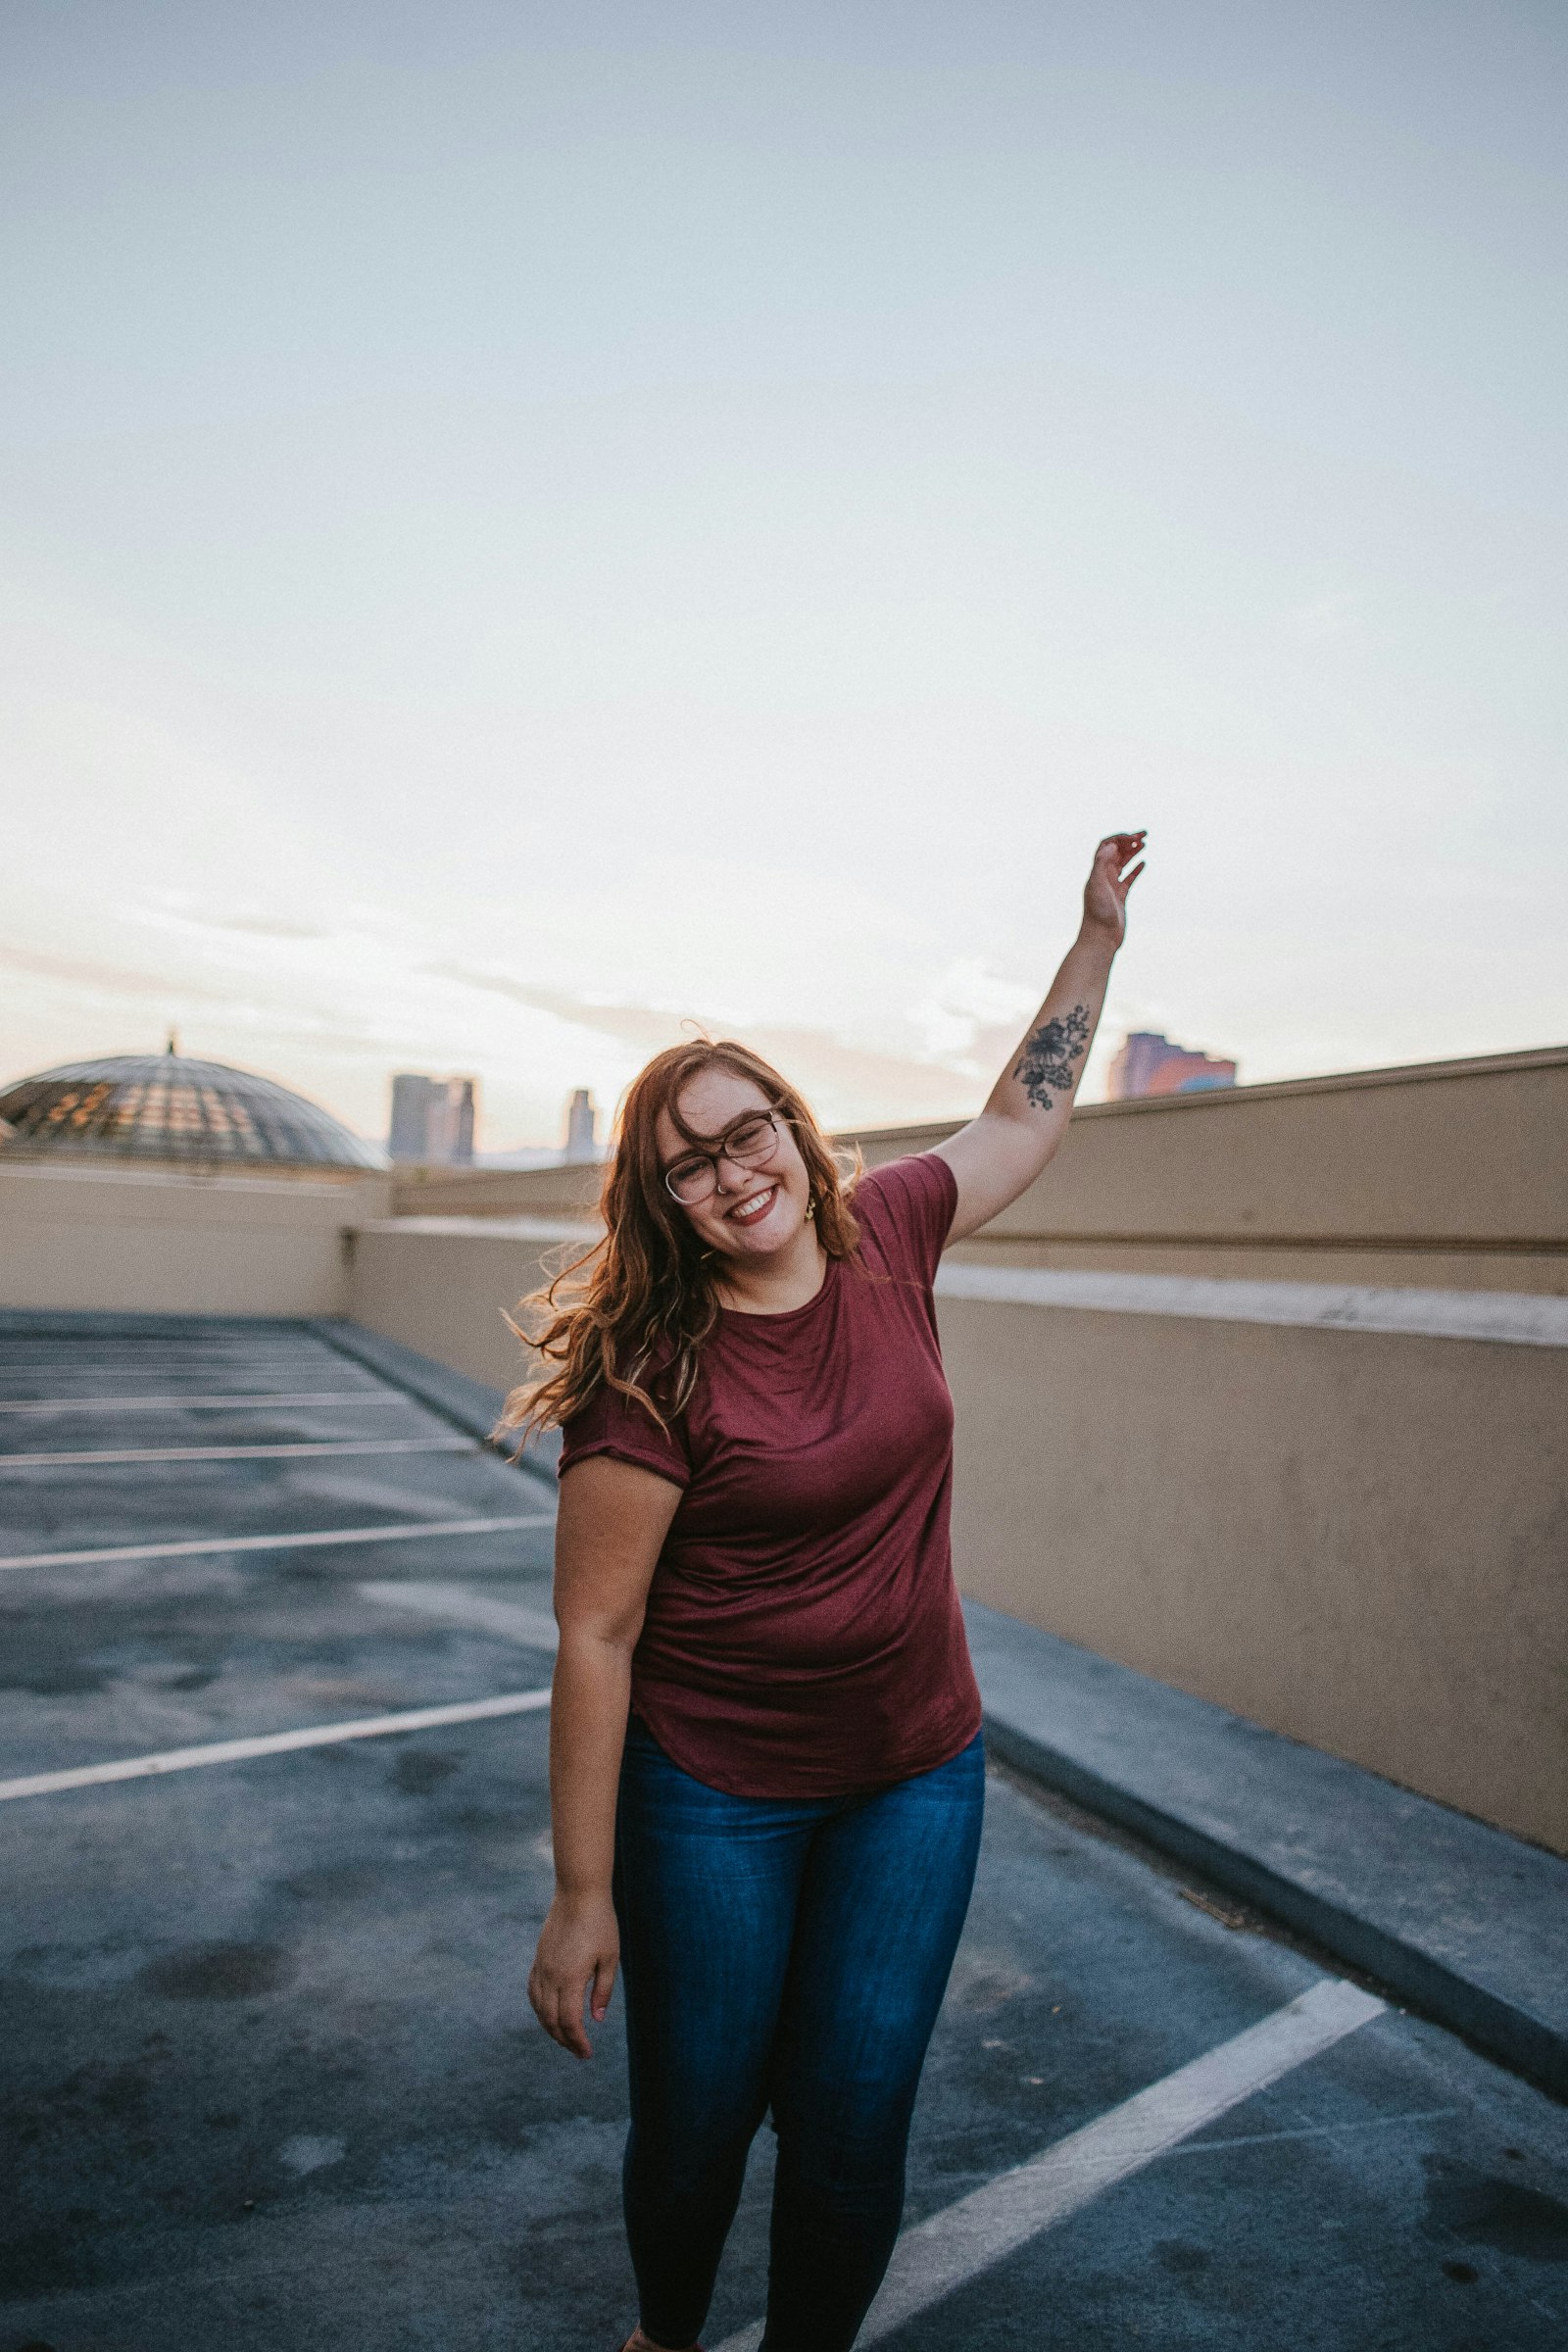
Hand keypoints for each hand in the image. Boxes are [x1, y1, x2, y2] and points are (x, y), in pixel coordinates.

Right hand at [529, 1890, 619, 2059]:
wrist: (578, 1893)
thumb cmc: (600, 1923)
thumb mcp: (610, 1958)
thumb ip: (602, 1990)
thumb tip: (596, 2018)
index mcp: (571, 1978)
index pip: (570, 2022)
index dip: (577, 2041)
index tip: (586, 2054)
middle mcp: (551, 1976)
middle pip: (551, 2020)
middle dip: (564, 2040)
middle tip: (578, 2051)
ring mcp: (542, 1967)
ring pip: (539, 2008)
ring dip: (550, 2027)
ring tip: (564, 2037)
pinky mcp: (538, 1958)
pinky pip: (533, 1991)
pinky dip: (539, 2008)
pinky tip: (548, 2013)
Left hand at [1081, 831, 1145, 949]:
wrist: (1100, 938)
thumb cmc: (1097, 913)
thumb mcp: (1097, 885)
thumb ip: (1101, 864)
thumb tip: (1110, 845)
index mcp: (1097, 871)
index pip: (1106, 846)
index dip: (1119, 838)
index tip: (1134, 837)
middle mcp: (1103, 876)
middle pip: (1116, 852)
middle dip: (1129, 841)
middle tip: (1144, 834)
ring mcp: (1112, 886)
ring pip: (1123, 864)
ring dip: (1132, 852)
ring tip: (1145, 843)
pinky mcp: (1121, 897)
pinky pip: (1129, 879)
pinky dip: (1136, 869)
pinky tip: (1144, 863)